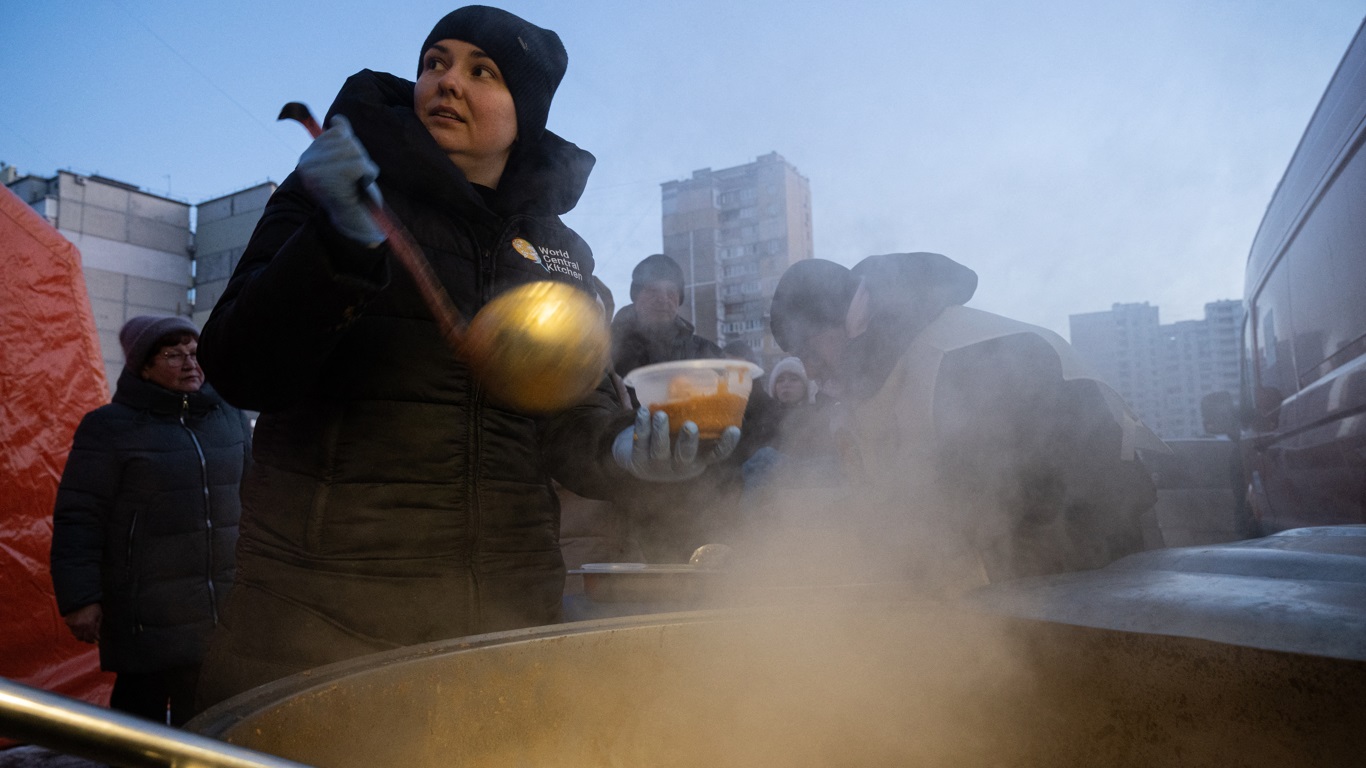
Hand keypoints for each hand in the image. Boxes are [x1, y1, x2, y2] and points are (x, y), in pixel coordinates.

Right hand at [63, 603, 101, 643]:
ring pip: (76, 635)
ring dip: (80, 633)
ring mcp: (72, 624)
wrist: (82, 598)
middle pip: (81, 638)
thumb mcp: (99, 616)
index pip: (89, 638)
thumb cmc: (93, 606)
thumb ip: (98, 628)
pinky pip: (71, 629)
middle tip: (90, 635)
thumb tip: (97, 638)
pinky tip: (79, 623)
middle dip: (86, 637)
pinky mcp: (68, 622)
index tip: (94, 640)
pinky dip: (75, 628)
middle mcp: (80, 626)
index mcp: (89, 624)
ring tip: (84, 628)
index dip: (92, 640)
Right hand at [297, 115, 384, 245]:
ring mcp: (316, 176)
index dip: (352, 148)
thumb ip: (340, 140)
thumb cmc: (353, 191)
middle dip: (359, 157)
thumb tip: (337, 119)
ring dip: (365, 166)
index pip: (337, 133)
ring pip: (354, 151)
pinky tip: (361, 186)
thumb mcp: (346, 160)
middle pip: (346, 141)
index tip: (348, 170)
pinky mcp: (332, 185)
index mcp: (307, 158)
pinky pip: (359, 166)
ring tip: (358, 182)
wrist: (357, 222)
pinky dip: (368, 174)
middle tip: (356, 178)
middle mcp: (306, 165)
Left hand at [613, 407, 740, 481]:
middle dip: (688, 442)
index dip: (726, 444)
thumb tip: (706, 378)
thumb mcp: (687, 435)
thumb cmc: (673, 440)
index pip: (716, 455)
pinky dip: (642, 426)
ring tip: (660, 415)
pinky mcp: (638, 461)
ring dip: (660, 432)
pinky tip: (643, 412)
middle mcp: (680, 466)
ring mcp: (658, 466)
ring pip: (660, 450)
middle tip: (690, 425)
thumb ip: (697, 416)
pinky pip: (640, 443)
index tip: (734, 430)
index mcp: (698, 459)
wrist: (641, 461)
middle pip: (685, 457)